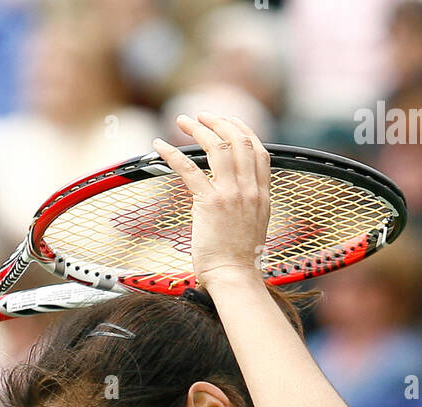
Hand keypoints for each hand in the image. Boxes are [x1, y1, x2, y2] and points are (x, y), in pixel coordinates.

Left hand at [152, 111, 269, 290]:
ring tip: (183, 121)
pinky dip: (172, 153)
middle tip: (202, 115)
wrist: (235, 277)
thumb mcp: (255, 225)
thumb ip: (249, 203)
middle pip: (238, 140)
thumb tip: (236, 193)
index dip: (242, 130)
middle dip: (219, 122)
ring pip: (216, 147)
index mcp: (262, 194)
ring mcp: (231, 195)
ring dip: (198, 129)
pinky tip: (159, 145)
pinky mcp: (210, 203)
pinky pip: (189, 168)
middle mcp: (249, 189)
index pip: (258, 149)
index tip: (227, 122)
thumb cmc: (239, 259)